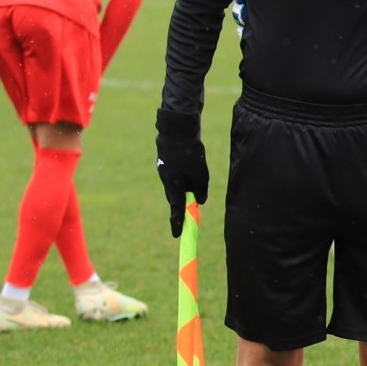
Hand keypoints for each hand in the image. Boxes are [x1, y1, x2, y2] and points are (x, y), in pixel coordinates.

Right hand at [154, 109, 208, 236]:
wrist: (177, 129)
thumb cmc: (191, 152)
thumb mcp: (201, 172)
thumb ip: (201, 189)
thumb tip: (200, 201)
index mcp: (174, 184)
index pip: (177, 208)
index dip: (178, 222)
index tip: (176, 236)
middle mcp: (166, 180)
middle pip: (176, 198)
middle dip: (184, 204)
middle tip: (192, 210)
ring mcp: (164, 172)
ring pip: (176, 187)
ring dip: (185, 189)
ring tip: (194, 177)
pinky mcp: (165, 164)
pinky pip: (175, 177)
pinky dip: (182, 178)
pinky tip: (189, 167)